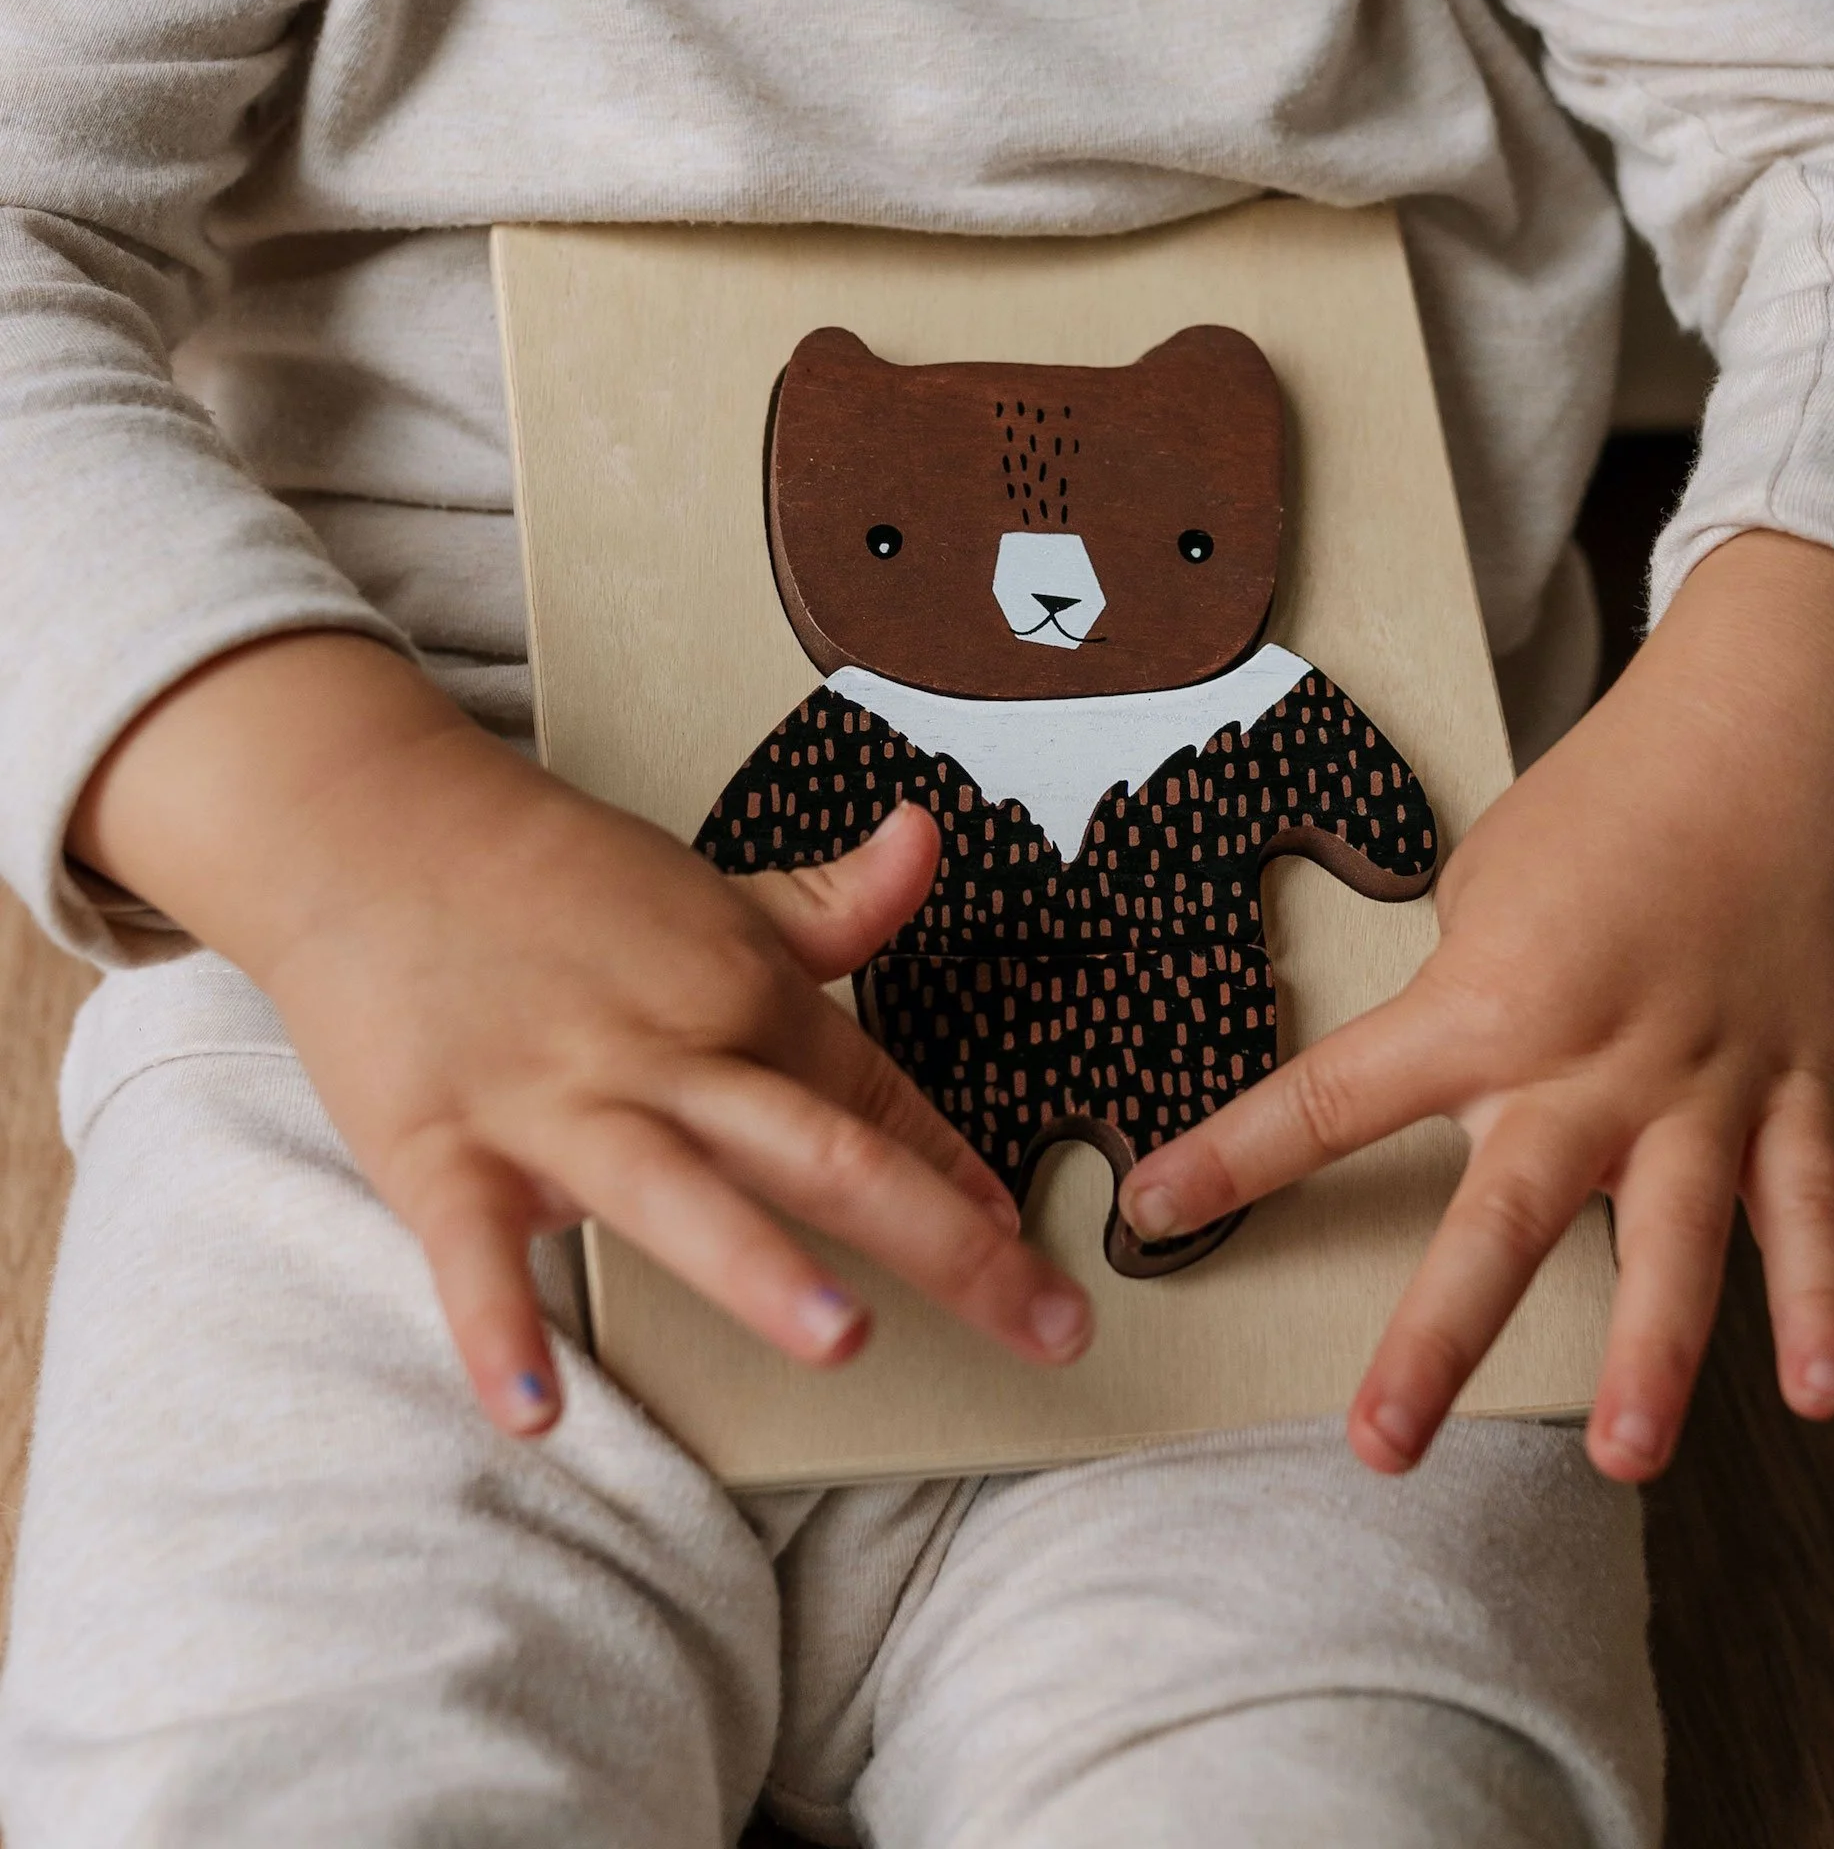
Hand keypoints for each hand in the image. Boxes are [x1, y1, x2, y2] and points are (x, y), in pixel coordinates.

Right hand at [70, 634, 1093, 1434]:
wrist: (379, 827)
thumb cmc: (556, 874)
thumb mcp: (714, 886)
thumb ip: (834, 900)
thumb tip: (930, 840)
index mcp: (745, 995)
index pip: (880, 1096)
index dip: (964, 1171)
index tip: (1033, 1245)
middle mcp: (672, 1051)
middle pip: (828, 1152)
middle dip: (949, 1246)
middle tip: (1046, 1326)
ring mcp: (559, 1102)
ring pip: (679, 1191)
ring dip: (761, 1266)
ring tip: (844, 1339)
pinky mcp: (444, 1146)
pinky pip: (478, 1250)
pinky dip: (502, 1328)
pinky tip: (540, 1412)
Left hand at [1117, 534, 1833, 1480]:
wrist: (1759, 744)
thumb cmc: (1602, 808)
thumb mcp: (1481, 885)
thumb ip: (1460, 999)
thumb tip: (1447, 1068)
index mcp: (1482, 1006)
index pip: (1330, 1100)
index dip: (1231, 1159)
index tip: (1152, 1212)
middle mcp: (1584, 1064)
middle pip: (1500, 1219)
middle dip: (1435, 1339)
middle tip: (1382, 1442)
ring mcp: (1697, 1088)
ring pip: (1673, 1240)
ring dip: (1649, 1356)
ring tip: (1621, 1456)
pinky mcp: (1796, 1094)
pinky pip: (1811, 1212)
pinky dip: (1824, 1303)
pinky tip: (1819, 1392)